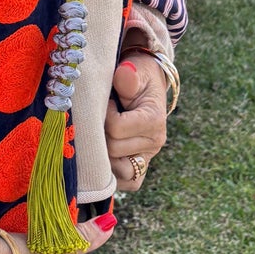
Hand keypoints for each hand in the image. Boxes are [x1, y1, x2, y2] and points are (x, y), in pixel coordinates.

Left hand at [105, 52, 167, 193]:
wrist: (145, 86)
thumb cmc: (137, 77)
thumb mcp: (134, 70)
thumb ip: (128, 76)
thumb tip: (124, 74)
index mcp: (154, 120)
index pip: (115, 129)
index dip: (103, 114)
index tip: (106, 101)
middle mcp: (154, 143)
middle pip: (112, 150)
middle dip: (100, 133)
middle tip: (102, 117)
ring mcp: (148, 157)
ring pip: (115, 170)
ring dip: (102, 154)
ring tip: (102, 135)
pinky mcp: (141, 168)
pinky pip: (125, 183)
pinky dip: (112, 174)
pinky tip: (103, 156)